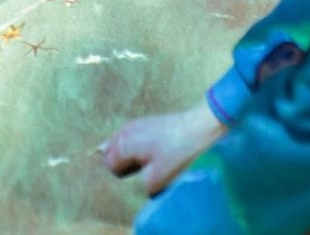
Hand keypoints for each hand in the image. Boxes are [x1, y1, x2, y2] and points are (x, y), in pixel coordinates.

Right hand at [102, 105, 227, 195]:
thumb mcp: (156, 179)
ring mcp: (134, 124)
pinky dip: (136, 148)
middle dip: (123, 165)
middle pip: (110, 154)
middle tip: (141, 173)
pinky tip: (152, 152)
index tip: (138, 180)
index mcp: (123, 144)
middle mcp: (123, 131)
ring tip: (148, 163)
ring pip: (121, 145)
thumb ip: (136, 186)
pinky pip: (131, 138)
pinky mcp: (145, 122)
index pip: (109, 167)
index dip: (122, 177)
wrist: (200, 128)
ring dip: (130, 156)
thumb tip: (130, 188)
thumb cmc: (178, 154)